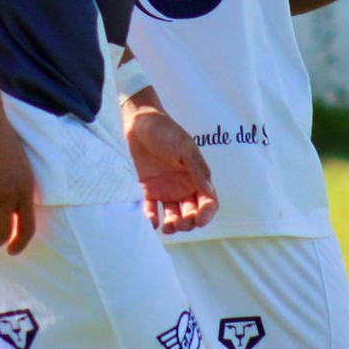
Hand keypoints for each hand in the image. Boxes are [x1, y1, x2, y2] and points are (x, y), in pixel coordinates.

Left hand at [124, 98, 217, 234]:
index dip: (206, 214)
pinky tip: (151, 222)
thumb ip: (197, 170)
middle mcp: (183, 187)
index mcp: (197, 178)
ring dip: (172, 225)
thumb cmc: (166, 131)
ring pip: (173, 215)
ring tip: (167, 227)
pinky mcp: (147, 190)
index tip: (199, 221)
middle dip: (188, 222)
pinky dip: (152, 218)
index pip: (208, 202)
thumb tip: (209, 194)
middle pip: (191, 213)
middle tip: (179, 223)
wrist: (138, 121)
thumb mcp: (185, 148)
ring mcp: (165, 190)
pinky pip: (151, 209)